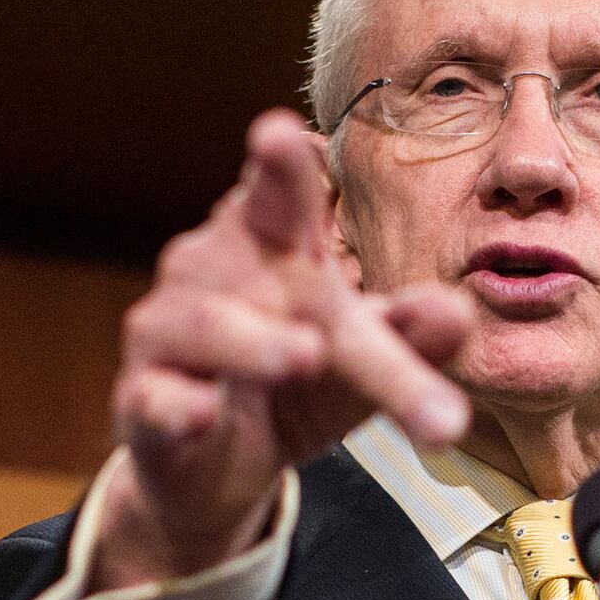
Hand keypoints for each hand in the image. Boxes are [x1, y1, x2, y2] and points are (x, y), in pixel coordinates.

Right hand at [97, 111, 473, 588]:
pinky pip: (156, 398)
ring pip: (208, 325)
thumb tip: (457, 311)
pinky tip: (204, 415)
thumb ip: (407, 336)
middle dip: (273, 189)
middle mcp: (210, 271)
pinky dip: (180, 406)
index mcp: (268, 246)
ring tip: (308, 354)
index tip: (286, 126)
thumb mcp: (362, 363)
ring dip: (255, 339)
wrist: (216, 473)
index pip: (277, 190)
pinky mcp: (143, 402)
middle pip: (256, 241)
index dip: (280, 159)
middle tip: (279, 137)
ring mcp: (168, 333)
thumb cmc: (296, 389)